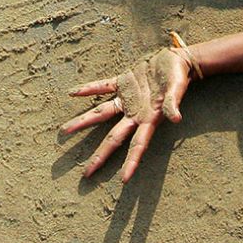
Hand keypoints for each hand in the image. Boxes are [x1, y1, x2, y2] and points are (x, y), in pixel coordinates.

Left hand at [60, 46, 195, 180]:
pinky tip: (73, 93)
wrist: (176, 61)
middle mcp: (134, 114)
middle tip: (85, 174)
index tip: (124, 181)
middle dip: (100, 155)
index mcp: (148, 119)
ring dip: (84, 122)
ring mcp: (126, 99)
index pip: (138, 145)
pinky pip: (102, 88)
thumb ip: (172, 103)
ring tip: (65, 131)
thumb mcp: (177, 89)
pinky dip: (88, 90)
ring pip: (101, 114)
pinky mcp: (122, 83)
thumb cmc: (178, 77)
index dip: (131, 162)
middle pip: (113, 139)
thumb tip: (176, 118)